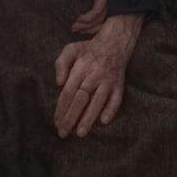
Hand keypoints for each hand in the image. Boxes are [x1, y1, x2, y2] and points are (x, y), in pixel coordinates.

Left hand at [54, 14, 141, 138]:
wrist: (115, 42)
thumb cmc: (88, 50)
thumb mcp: (71, 49)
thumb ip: (61, 64)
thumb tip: (59, 83)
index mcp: (81, 67)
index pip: (69, 91)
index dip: (61, 108)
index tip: (56, 122)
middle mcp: (94, 74)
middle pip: (81, 99)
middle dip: (71, 117)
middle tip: (63, 133)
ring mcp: (108, 80)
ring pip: (98, 101)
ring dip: (89, 118)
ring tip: (80, 133)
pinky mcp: (119, 85)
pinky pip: (116, 99)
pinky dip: (111, 110)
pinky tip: (104, 121)